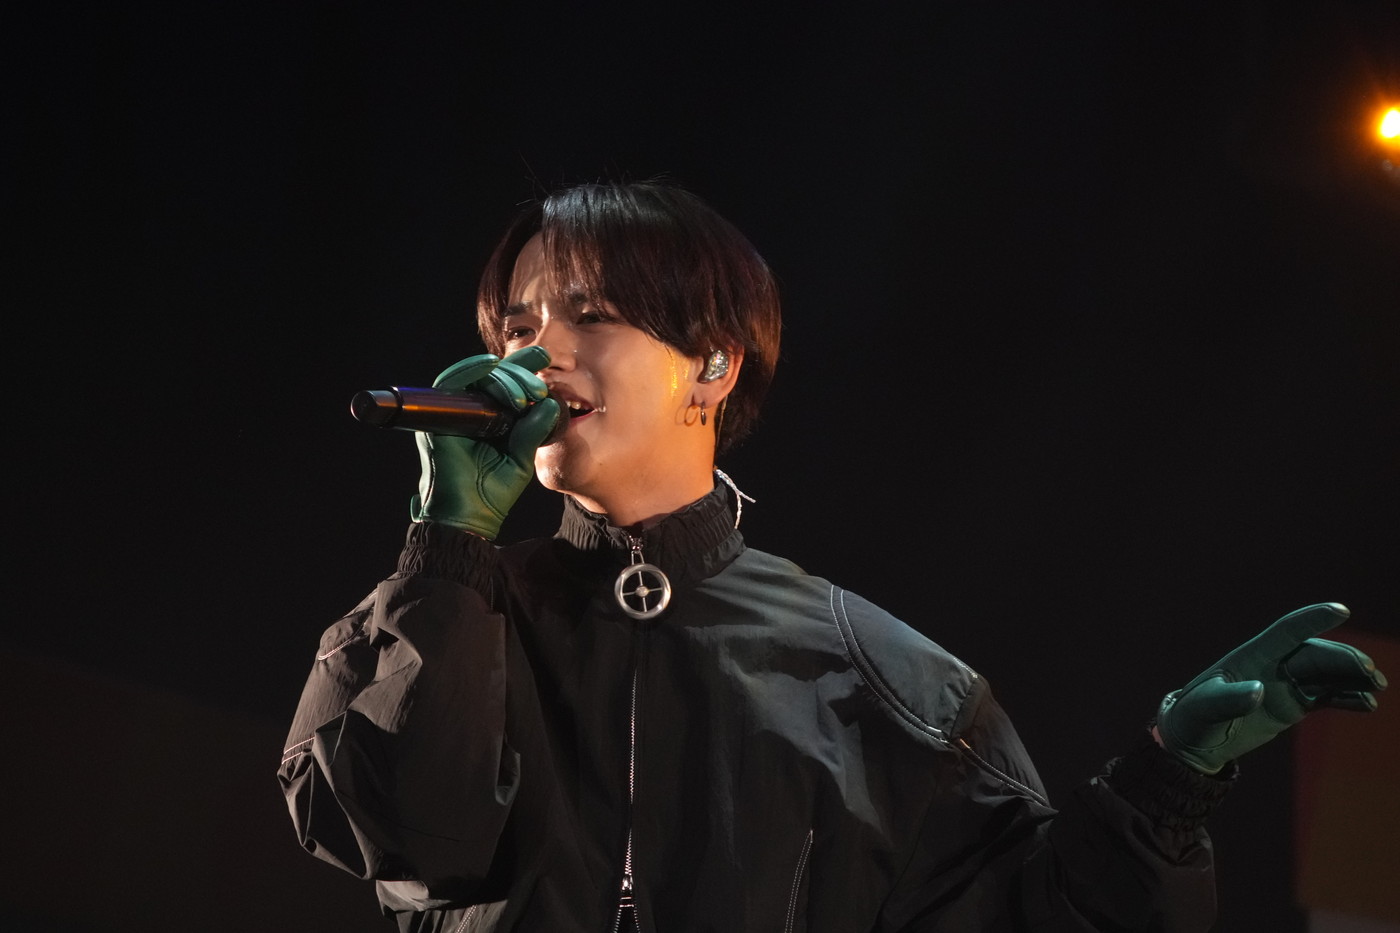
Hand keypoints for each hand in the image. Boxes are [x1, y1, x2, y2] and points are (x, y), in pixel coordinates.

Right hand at [408, 346, 560, 539]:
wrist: (469, 516)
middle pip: (493, 377)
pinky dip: (471, 370)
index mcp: (492, 421)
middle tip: (540, 381)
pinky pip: (453, 383)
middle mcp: (472, 414)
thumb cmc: (493, 493)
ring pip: (477, 377)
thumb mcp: (521, 458)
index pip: (506, 386)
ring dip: (503, 376)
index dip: (524, 369)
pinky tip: (491, 365)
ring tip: (527, 389)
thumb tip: (551, 404)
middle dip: (519, 371)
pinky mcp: (440, 417)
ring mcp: (455, 414)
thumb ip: (533, 431)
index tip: (546, 358)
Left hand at [1156, 603, 1386, 773]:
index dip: (1312, 619)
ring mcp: (1285, 685)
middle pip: (1315, 654)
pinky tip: (1367, 704)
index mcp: (1251, 656)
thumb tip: (1259, 690)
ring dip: (1352, 677)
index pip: (1287, 631)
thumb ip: (1230, 699)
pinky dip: (1347, 698)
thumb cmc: (1194, 716)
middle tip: (1369, 671)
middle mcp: (1273, 666)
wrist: (1194, 740)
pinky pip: (1326, 697)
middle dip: (1343, 658)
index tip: (1341, 610)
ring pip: (1326, 674)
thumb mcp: (1206, 707)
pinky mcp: (1293, 705)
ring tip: (1377, 686)